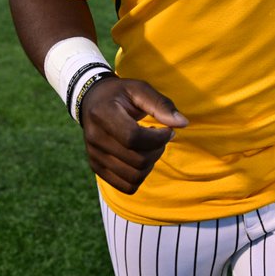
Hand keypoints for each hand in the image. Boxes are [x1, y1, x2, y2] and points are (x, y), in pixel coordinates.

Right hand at [78, 77, 188, 193]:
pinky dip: (140, 176)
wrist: (92, 101)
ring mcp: (94, 155)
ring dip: (150, 164)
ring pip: (134, 177)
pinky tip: (140, 156)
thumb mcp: (140, 89)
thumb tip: (183, 123)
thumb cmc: (120, 94)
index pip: (133, 138)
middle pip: (137, 160)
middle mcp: (94, 137)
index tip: (168, 130)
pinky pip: (125, 186)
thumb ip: (161, 104)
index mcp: (103, 114)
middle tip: (161, 137)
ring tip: (150, 146)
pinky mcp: (96, 167)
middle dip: (158, 150)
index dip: (157, 138)